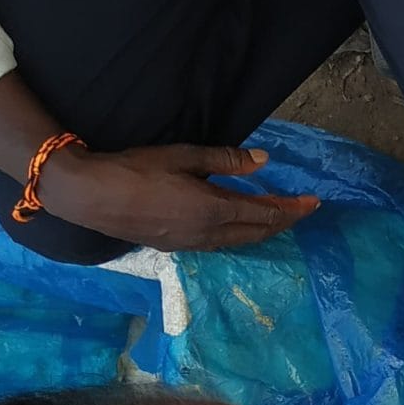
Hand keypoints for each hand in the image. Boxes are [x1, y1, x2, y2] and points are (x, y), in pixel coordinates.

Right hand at [37, 144, 320, 252]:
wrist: (89, 196)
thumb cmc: (135, 169)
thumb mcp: (184, 157)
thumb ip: (226, 161)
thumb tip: (263, 161)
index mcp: (214, 210)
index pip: (266, 214)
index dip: (293, 209)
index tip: (314, 202)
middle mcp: (207, 234)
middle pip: (258, 232)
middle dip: (284, 221)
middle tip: (302, 209)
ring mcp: (191, 245)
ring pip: (240, 242)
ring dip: (263, 231)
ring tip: (278, 217)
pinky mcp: (175, 247)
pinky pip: (221, 244)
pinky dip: (240, 235)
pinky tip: (239, 226)